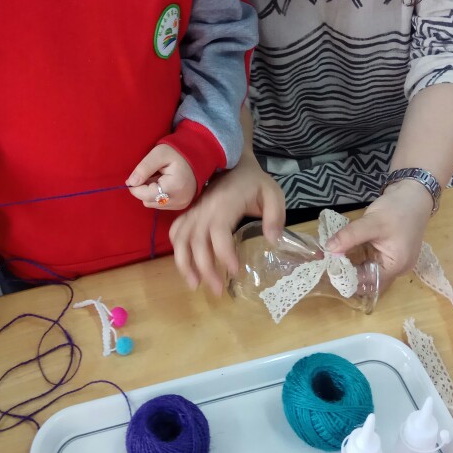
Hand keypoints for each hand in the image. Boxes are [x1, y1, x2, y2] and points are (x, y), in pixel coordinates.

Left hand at [126, 144, 196, 210]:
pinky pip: (160, 204)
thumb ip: (143, 168)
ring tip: (159, 178)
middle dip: (144, 189)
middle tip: (151, 174)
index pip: (145, 195)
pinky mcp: (181, 205)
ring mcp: (181, 204)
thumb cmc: (177, 152)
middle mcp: (179, 200)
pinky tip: (165, 183)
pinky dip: (158, 195)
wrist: (198, 156)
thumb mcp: (159, 154)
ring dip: (150, 192)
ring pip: (153, 204)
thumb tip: (130, 183)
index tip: (134, 176)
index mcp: (174, 188)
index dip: (135, 187)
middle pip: (148, 201)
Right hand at [169, 156, 285, 294]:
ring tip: (195, 285)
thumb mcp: (273, 193)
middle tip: (218, 290)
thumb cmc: (255, 181)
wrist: (235, 162)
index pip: (219, 233)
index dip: (224, 254)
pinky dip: (177, 250)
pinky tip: (186, 266)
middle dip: (205, 269)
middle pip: (197, 242)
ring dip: (184, 264)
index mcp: (225, 204)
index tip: (235, 271)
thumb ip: (275, 216)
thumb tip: (272, 241)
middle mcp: (205, 209)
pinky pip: (177, 232)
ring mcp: (194, 211)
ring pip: (181, 239)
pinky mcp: (190, 213)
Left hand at [324, 179, 433, 290]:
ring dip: (352, 265)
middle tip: (328, 265)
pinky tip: (345, 250)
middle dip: (349, 274)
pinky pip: (372, 260)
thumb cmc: (398, 209)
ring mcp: (394, 260)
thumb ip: (350, 236)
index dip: (348, 278)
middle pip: (369, 279)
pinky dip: (359, 256)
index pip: (368, 281)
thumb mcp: (372, 222)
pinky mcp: (389, 251)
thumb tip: (328, 249)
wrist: (414, 194)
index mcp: (396, 266)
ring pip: (369, 269)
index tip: (330, 269)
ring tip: (333, 258)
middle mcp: (397, 269)